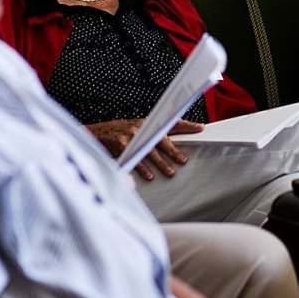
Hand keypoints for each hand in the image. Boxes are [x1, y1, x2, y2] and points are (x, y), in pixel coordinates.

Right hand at [87, 119, 202, 180]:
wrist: (99, 132)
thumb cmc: (123, 132)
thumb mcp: (140, 127)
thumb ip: (156, 133)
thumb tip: (176, 139)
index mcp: (149, 122)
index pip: (171, 122)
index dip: (186, 124)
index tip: (199, 128)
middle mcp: (142, 127)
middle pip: (161, 139)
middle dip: (173, 150)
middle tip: (183, 160)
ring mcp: (132, 136)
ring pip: (150, 151)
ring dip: (161, 163)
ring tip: (171, 172)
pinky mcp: (121, 145)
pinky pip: (135, 158)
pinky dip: (142, 168)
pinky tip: (150, 175)